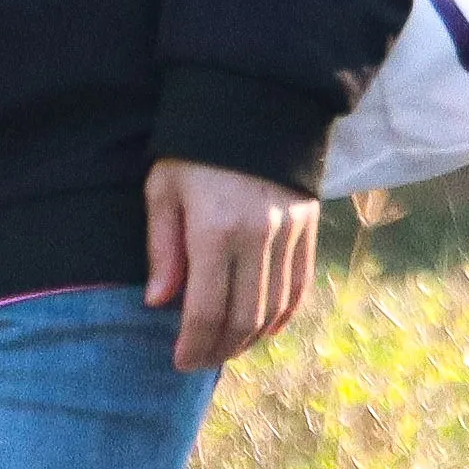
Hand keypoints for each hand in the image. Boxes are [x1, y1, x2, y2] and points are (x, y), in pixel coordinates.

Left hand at [144, 159, 317, 371]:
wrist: (255, 105)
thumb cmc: (195, 150)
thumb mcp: (163, 191)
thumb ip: (162, 249)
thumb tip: (160, 302)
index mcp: (216, 230)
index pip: (207, 309)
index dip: (193, 344)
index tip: (178, 361)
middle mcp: (259, 236)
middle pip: (245, 316)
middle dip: (220, 349)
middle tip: (199, 362)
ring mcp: (290, 232)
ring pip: (275, 306)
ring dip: (251, 337)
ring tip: (227, 348)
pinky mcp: (308, 226)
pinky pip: (300, 283)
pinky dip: (284, 313)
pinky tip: (265, 328)